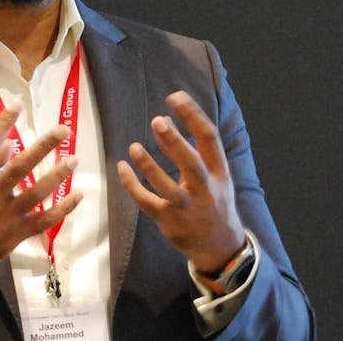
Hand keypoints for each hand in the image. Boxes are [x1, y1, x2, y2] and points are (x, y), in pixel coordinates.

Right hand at [0, 102, 82, 295]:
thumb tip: (8, 143)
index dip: (3, 122)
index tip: (17, 105)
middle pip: (21, 166)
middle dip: (44, 146)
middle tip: (63, 130)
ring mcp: (4, 217)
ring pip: (37, 193)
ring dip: (57, 175)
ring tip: (73, 159)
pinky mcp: (15, 236)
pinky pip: (44, 221)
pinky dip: (63, 209)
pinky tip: (77, 196)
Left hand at [117, 91, 246, 273]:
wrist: (219, 245)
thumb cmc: (213, 200)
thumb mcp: (214, 175)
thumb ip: (192, 149)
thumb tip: (167, 119)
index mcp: (219, 172)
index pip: (209, 138)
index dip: (193, 115)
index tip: (176, 97)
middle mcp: (205, 189)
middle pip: (190, 164)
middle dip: (174, 142)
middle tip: (157, 120)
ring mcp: (186, 207)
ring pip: (166, 186)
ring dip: (148, 165)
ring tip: (134, 146)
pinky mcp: (168, 221)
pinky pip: (147, 202)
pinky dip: (132, 185)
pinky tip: (122, 168)